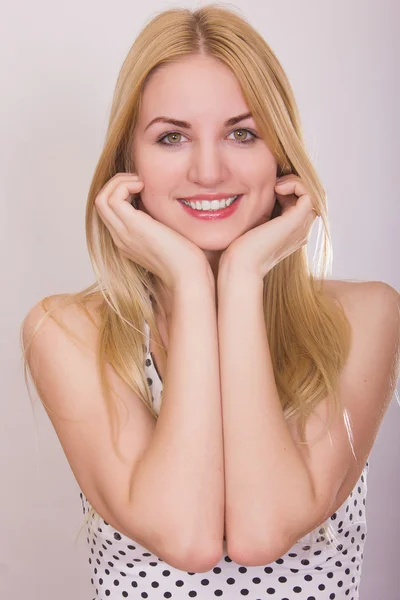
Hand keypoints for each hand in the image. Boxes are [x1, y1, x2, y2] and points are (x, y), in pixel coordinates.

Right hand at [94, 173, 209, 291]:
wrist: (188, 275)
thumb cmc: (186, 258)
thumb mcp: (168, 235)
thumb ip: (157, 221)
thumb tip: (158, 202)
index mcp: (127, 240)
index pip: (110, 210)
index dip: (121, 192)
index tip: (143, 188)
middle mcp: (121, 237)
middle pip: (100, 203)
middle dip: (117, 184)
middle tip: (140, 181)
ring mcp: (124, 233)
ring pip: (101, 199)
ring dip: (119, 182)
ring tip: (141, 183)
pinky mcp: (133, 227)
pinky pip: (113, 198)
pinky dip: (125, 185)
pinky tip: (144, 187)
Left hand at [219, 174, 318, 279]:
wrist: (240, 263)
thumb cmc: (242, 247)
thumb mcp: (257, 223)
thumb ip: (267, 211)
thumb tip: (266, 190)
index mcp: (293, 233)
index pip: (302, 204)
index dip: (290, 190)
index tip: (270, 189)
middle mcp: (301, 231)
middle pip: (308, 199)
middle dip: (293, 185)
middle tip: (273, 186)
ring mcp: (301, 227)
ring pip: (311, 195)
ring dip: (294, 183)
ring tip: (275, 186)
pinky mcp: (296, 222)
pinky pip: (308, 195)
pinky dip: (295, 185)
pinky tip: (277, 188)